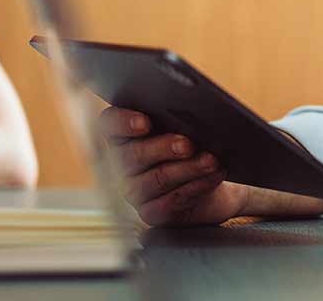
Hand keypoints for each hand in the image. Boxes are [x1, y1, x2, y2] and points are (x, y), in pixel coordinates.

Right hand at [98, 106, 245, 225]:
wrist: (210, 179)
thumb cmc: (193, 144)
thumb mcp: (185, 127)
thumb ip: (179, 117)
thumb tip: (194, 111)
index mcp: (123, 135)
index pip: (110, 124)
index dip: (123, 122)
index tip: (145, 122)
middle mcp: (122, 164)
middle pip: (134, 155)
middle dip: (164, 148)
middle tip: (188, 144)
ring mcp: (134, 191)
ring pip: (157, 179)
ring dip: (188, 168)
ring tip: (211, 160)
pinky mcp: (151, 212)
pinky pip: (171, 201)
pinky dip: (197, 186)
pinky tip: (213, 175)